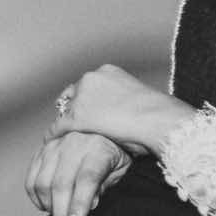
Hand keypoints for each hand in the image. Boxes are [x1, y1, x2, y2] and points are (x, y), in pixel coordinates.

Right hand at [25, 131, 131, 215]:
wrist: (102, 128)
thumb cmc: (116, 153)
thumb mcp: (120, 170)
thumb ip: (104, 187)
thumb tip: (87, 207)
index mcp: (98, 148)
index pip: (87, 179)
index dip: (79, 205)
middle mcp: (74, 144)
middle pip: (61, 185)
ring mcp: (55, 146)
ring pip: (42, 183)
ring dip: (48, 209)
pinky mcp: (42, 150)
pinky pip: (31, 178)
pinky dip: (36, 197)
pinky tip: (46, 208)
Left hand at [45, 64, 194, 158]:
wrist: (160, 120)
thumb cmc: (160, 115)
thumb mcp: (141, 99)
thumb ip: (127, 101)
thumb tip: (129, 113)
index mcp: (108, 72)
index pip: (88, 85)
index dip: (86, 100)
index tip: (88, 111)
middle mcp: (92, 79)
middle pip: (72, 94)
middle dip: (72, 107)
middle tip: (72, 122)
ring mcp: (82, 97)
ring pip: (64, 110)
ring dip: (65, 121)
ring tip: (61, 134)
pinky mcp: (76, 117)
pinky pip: (58, 126)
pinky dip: (56, 134)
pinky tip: (55, 143)